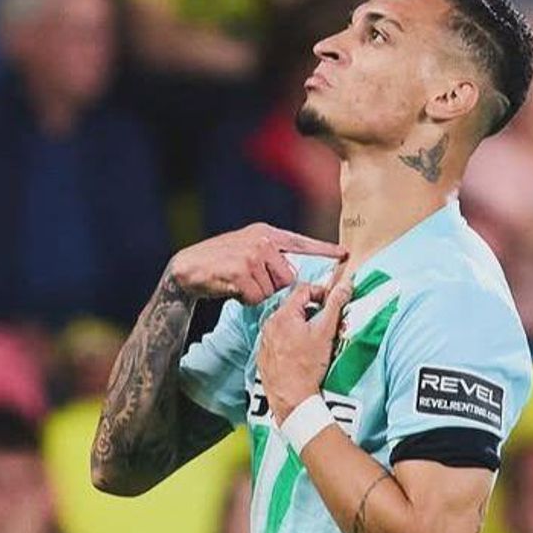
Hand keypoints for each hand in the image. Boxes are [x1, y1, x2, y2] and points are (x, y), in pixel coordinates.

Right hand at [170, 222, 344, 304]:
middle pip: (289, 276)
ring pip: (272, 289)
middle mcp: (263, 241)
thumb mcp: (246, 249)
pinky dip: (245, 299)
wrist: (187, 269)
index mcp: (266, 233)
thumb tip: (293, 274)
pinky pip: (257, 296)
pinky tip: (232, 289)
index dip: (324, 250)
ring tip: (239, 284)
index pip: (302, 242)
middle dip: (274, 287)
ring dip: (257, 294)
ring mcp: (252, 254)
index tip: (345, 255)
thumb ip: (270, 256)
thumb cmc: (218, 263)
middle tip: (252, 283)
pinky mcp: (242, 271)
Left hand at [257, 268, 353, 422]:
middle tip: (325, 321)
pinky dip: (289, 339)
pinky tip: (301, 351)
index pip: (303, 290)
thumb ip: (335, 305)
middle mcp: (270, 324)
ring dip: (300, 324)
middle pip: (293, 306)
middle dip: (311, 309)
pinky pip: (277, 339)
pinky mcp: (264, 355)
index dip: (320, 292)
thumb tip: (345, 284)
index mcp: (284, 315)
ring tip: (314, 338)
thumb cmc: (308, 366)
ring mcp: (265, 340)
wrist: (292, 398)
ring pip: (285, 323)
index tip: (331, 302)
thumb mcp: (326, 332)